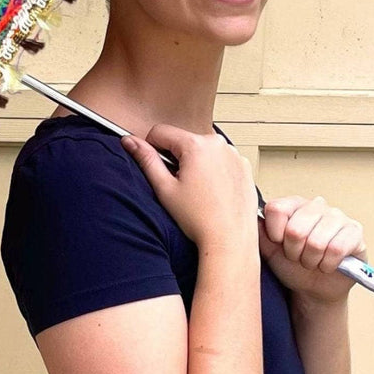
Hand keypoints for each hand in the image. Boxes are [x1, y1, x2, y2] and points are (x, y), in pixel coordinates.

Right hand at [123, 125, 257, 252]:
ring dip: (196, 163)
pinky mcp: (244, 166)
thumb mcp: (164, 188)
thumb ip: (146, 160)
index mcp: (196, 145)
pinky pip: (220, 159)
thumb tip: (130, 141)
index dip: (152, 148)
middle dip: (177, 158)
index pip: (160, 132)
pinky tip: (213, 192)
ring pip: (202, 150)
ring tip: (198, 191)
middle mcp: (218, 144)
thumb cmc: (200, 219)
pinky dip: (214, 170)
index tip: (158, 168)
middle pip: (183, 140)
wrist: (230, 241)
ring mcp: (234, 154)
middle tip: (180, 186)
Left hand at [258, 196, 366, 304]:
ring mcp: (338, 216)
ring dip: (311, 260)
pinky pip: (337, 249)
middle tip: (298, 257)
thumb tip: (250, 216)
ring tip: (312, 261)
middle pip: (296, 229)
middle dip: (294, 252)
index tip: (279, 244)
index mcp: (293, 204)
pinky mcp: (355, 232)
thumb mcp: (269, 250)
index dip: (275, 234)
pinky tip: (327, 264)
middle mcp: (316, 204)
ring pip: (316, 241)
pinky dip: (328, 264)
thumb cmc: (291, 266)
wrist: (314, 288)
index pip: (276, 209)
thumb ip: (259, 232)